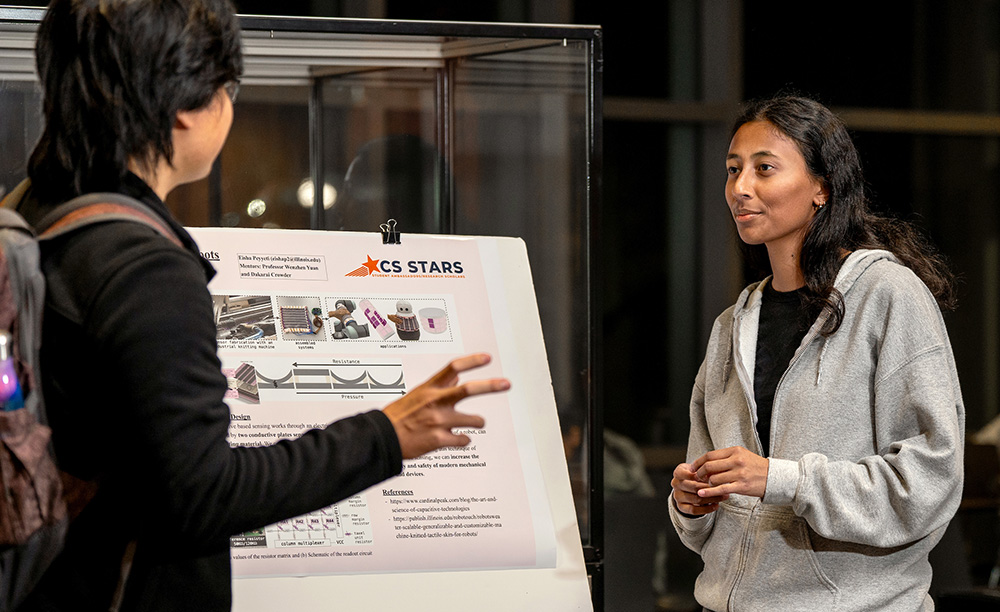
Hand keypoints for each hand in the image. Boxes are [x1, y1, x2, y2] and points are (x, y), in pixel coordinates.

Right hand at [382, 353, 508, 458]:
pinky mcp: (439, 439)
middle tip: (506, 384)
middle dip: (490, 386)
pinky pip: (463, 439)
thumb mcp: (417, 393)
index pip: (453, 368)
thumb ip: (439, 384)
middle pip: (468, 389)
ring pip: (473, 420)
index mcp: (429, 388)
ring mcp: (438, 421)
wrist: (383, 438)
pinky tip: (458, 439)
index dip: (472, 362)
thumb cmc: (398, 416)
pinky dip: (463, 440)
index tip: (487, 358)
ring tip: (475, 422)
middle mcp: (435, 402)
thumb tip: (456, 375)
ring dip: (477, 422)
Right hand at [672, 462, 727, 515]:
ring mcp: (677, 496)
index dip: (700, 476)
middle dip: (710, 488)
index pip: (687, 473)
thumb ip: (705, 470)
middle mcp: (675, 484)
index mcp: (678, 472)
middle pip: (694, 487)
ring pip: (696, 499)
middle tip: (723, 488)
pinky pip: (694, 510)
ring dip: (712, 499)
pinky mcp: (681, 507)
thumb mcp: (699, 469)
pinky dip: (706, 509)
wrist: (690, 485)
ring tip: (723, 496)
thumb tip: (717, 473)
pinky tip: (716, 505)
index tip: (713, 477)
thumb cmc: (697, 475)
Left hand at [691, 446, 768, 498]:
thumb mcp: (742, 456)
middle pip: (709, 466)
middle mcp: (737, 461)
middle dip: (699, 472)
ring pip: (714, 478)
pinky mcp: (741, 486)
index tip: (692, 467)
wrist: (775, 477)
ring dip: (706, 483)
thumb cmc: (755, 466)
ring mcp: (739, 474)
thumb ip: (725, 458)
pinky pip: (721, 489)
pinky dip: (709, 492)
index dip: (698, 462)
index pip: (710, 455)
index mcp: (735, 451)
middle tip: (696, 477)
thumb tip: (706, 463)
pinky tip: (702, 493)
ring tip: (705, 485)